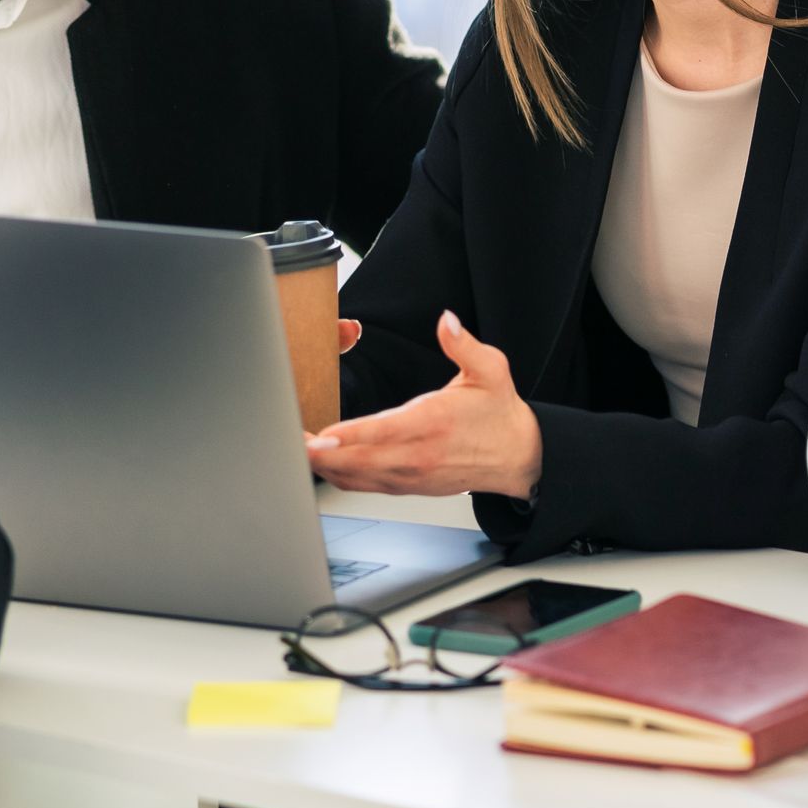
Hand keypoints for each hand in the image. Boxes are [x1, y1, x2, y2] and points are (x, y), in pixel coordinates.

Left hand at [305, 311, 542, 499]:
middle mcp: (419, 455)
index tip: (322, 434)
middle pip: (361, 460)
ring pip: (358, 477)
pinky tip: (322, 463)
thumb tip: (447, 321)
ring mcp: (411, 475)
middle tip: (290, 441)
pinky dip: (340, 476)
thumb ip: (463, 345)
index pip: (385, 432)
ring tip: (297, 449)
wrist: (516, 455)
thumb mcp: (492, 369)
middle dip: (323, 454)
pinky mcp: (407, 486)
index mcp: (435, 422)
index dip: (351, 435)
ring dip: (326, 466)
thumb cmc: (498, 412)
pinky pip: (365, 485)